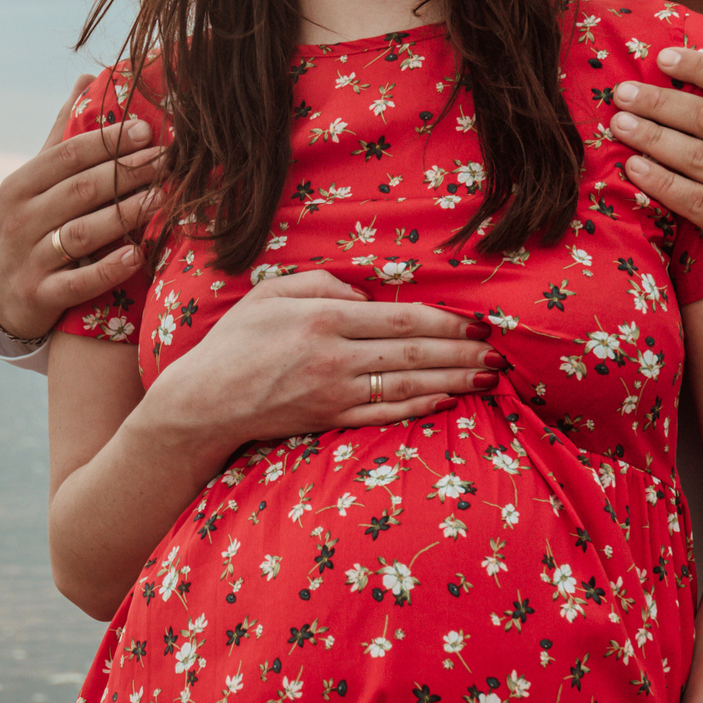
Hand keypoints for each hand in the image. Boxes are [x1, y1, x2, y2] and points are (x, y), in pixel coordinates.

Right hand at [0, 76, 166, 341]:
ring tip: (161, 200)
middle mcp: (19, 219)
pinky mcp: (38, 296)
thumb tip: (87, 79)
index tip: (147, 130)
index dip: (108, 141)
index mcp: (19, 186)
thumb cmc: (27, 229)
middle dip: (126, 173)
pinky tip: (136, 255)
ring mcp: (27, 259)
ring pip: (81, 234)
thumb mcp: (33, 185)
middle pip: (80, 190)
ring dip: (123, 216)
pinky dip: (107, 269)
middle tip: (167, 161)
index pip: (67, 155)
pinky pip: (77, 282)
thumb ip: (62, 136)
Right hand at [133, 274, 499, 452]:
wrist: (204, 401)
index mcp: (323, 318)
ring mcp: (334, 393)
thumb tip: (367, 294)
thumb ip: (321, 282)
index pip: (400, 319)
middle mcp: (334, 357)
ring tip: (487, 377)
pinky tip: (447, 402)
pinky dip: (420, 409)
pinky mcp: (329, 421)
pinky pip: (385, 415)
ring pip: (408, 386)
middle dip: (462, 353)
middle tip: (498, 353)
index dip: (444, 322)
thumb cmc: (235, 341)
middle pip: (413, 354)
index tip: (476, 323)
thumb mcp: (270, 293)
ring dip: (453, 381)